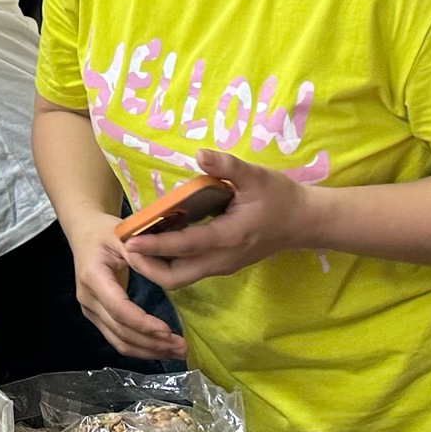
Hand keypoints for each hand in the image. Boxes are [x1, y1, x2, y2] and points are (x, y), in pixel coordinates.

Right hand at [68, 211, 186, 360]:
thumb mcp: (122, 233)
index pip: (118, 308)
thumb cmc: (105, 232)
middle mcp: (88, 298)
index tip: (167, 330)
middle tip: (181, 347)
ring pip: (118, 341)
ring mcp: (90, 310)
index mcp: (92, 276)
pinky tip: (160, 349)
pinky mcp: (96, 317)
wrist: (84, 234)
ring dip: (148, 351)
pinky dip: (140, 348)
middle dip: (151, 342)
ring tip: (176, 352)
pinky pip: (117, 339)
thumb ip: (138, 251)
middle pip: (120, 331)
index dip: (142, 322)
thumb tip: (157, 268)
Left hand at [121, 150, 317, 289]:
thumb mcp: (256, 176)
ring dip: (155, 266)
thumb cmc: (280, 197)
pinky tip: (159, 240)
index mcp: (228, 238)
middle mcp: (221, 259)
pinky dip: (169, 262)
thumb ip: (227, 166)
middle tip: (126, 245)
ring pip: (180, 278)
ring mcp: (222, 266)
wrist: (304, 222)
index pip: (184, 246)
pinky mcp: (222, 265)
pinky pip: (189, 271)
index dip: (154, 245)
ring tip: (136, 243)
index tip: (129, 241)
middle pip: (174, 277)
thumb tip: (200, 154)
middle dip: (147, 266)